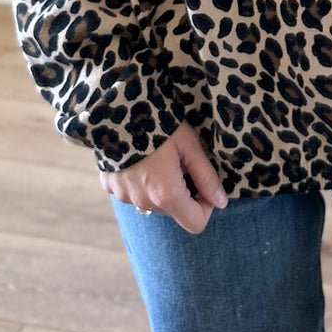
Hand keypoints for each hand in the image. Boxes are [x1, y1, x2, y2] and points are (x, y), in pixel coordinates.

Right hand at [98, 121, 228, 235]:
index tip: (203, 184)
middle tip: (180, 162)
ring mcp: (124, 196)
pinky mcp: (110, 186)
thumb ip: (206, 177)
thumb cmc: (159, 124)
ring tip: (158, 157)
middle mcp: (143, 202)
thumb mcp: (189, 146)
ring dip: (160, 187)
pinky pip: (131, 191)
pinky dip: (139, 181)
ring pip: (152, 201)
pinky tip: (139, 158)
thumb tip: (221, 202)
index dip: (206, 206)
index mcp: (166, 195)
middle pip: (174, 210)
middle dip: (183, 192)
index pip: (196, 223)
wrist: (117, 108)